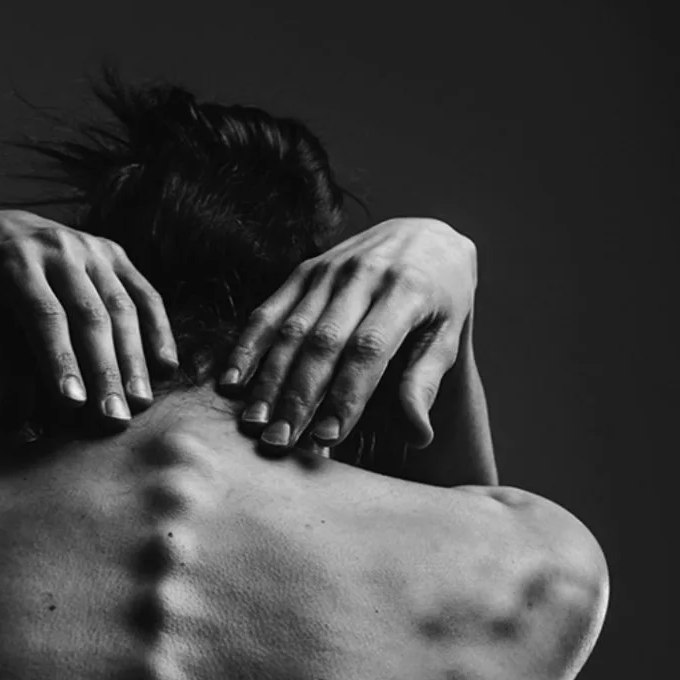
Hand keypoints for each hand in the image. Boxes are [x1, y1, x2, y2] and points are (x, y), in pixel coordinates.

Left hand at [0, 210, 179, 427]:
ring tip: (139, 404)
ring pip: (121, 306)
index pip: (45, 315)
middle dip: (103, 371)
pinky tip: (167, 368)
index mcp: (13, 262)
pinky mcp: (115, 254)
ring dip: (134, 359)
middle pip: (89, 315)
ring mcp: (90, 248)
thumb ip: (3, 364)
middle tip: (113, 420)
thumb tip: (19, 421)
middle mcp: (57, 248)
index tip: (73, 405)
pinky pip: (144, 294)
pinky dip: (158, 331)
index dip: (60, 360)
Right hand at [218, 218, 476, 456]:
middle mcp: (363, 274)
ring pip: (291, 329)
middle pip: (322, 342)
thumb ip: (426, 382)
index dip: (345, 396)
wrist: (425, 237)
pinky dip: (249, 347)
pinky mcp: (305, 270)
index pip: (368, 349)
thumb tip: (419, 436)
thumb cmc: (441, 302)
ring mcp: (329, 269)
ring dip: (269, 379)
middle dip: (299, 396)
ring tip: (255, 422)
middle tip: (280, 442)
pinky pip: (271, 310)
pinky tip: (232, 382)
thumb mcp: (447, 336)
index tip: (327, 439)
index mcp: (406, 290)